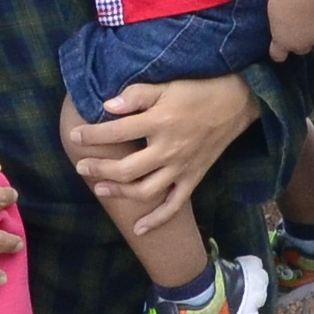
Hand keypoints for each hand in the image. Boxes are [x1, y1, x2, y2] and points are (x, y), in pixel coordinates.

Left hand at [63, 67, 259, 239]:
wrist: (238, 102)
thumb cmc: (198, 89)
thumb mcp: (166, 85)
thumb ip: (136, 95)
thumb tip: (107, 106)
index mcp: (159, 123)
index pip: (116, 133)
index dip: (92, 136)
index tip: (75, 136)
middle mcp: (169, 150)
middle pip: (126, 169)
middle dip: (99, 169)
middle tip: (80, 166)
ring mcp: (182, 168)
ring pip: (145, 190)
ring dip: (119, 193)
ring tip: (99, 188)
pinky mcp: (193, 178)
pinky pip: (174, 205)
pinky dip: (157, 219)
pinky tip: (139, 228)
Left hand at [268, 0, 313, 60]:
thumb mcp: (274, 16)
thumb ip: (280, 25)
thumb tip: (287, 23)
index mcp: (280, 42)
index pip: (278, 56)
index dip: (281, 51)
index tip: (282, 45)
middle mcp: (297, 46)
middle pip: (301, 49)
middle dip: (301, 40)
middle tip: (301, 25)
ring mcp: (312, 41)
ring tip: (312, 15)